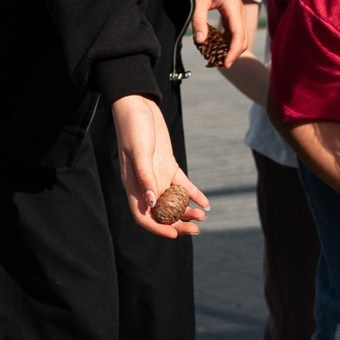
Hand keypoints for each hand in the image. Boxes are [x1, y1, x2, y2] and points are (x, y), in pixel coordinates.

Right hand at [112, 93, 205, 236]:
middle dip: (178, 224)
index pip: (144, 216)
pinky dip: (194, 195)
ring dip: (187, 211)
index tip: (175, 235)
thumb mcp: (140, 151)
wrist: (138, 104)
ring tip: (202, 217)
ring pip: (173, 202)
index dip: (158, 228)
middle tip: (196, 230)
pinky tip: (206, 204)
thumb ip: (145, 176)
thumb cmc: (134, 127)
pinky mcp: (168, 165)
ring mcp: (157, 175)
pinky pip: (182, 185)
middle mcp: (145, 184)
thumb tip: (151, 201)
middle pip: (161, 213)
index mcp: (134, 185)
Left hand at [194, 0, 253, 69]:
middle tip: (217, 64)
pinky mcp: (233, 16)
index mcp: (233, 8)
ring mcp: (238, 14)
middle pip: (243, 39)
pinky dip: (228, 43)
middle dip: (233, 54)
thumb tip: (201, 42)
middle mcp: (239, 12)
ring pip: (240, 38)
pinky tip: (216, 48)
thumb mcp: (198, 1)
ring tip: (215, 59)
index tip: (225, 64)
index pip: (238, 34)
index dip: (234, 51)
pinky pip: (234, 33)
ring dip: (230, 50)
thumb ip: (199, 21)